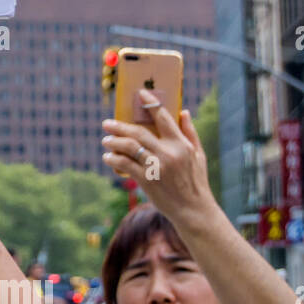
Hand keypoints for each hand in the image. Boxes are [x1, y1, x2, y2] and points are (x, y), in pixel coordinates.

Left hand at [101, 89, 216, 223]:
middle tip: (106, 123)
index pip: (163, 117)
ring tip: (105, 140)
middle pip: (138, 132)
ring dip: (113, 142)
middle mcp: (168, 153)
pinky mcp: (147, 180)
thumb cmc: (196, 181)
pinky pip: (125, 165)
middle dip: (119, 126)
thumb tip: (183, 111)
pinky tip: (107, 157)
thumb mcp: (198, 155)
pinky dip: (113, 159)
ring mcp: (156, 167)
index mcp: (181, 144)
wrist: (193, 210)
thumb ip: (190, 132)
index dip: (150, 103)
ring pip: (128, 147)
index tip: (140, 93)